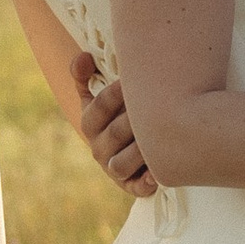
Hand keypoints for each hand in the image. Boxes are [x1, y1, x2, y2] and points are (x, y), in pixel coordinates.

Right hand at [73, 54, 156, 197]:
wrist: (142, 145)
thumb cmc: (123, 112)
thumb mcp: (104, 93)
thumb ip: (87, 74)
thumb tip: (83, 56)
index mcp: (91, 123)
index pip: (97, 108)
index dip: (115, 94)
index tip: (131, 80)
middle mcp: (99, 147)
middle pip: (114, 133)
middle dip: (135, 118)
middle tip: (158, 103)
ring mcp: (114, 168)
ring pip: (121, 162)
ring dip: (140, 151)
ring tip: (161, 137)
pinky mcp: (131, 185)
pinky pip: (136, 187)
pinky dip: (145, 182)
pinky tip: (157, 175)